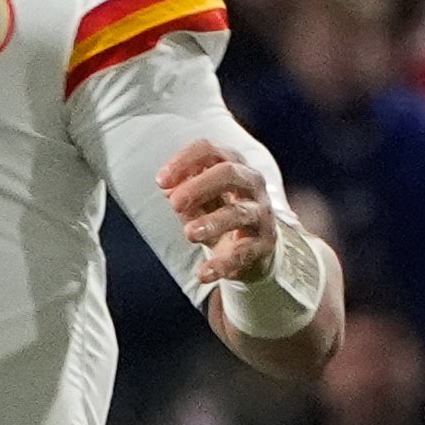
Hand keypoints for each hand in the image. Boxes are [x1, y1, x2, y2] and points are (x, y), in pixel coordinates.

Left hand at [161, 140, 280, 285]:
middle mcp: (251, 183)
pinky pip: (243, 252)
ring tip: (189, 234)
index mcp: (232, 164)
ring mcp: (260, 213)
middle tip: (174, 204)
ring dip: (212, 222)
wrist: (252, 247)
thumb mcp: (198, 199)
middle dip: (199, 186)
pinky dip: (222, 264)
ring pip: (239, 212)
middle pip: (229, 173)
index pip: (209, 151)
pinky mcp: (264, 243)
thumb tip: (166, 186)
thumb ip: (182, 190)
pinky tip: (203, 273)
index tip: (160, 181)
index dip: (184, 161)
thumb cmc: (219, 212)